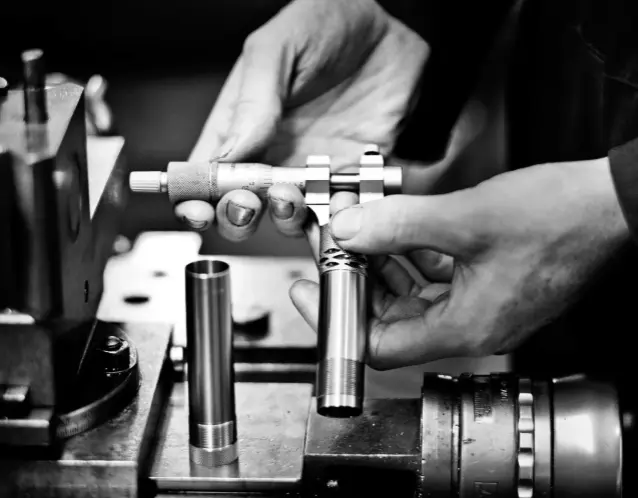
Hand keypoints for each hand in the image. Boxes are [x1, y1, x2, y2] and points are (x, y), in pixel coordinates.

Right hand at [175, 0, 428, 238]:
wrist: (385, 30)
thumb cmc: (325, 23)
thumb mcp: (277, 49)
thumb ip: (253, 101)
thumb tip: (227, 154)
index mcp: (241, 126)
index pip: (206, 173)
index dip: (194, 199)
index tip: (197, 210)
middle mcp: (272, 155)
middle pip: (240, 207)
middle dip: (237, 217)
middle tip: (247, 200)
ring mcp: (311, 170)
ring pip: (287, 218)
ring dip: (284, 219)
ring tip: (290, 194)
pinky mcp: (351, 176)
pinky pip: (339, 210)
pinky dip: (335, 218)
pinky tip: (334, 200)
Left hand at [290, 158, 628, 368]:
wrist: (612, 204)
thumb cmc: (562, 218)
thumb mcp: (465, 218)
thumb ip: (399, 225)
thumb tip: (349, 230)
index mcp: (466, 327)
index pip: (380, 345)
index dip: (337, 318)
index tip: (311, 289)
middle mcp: (471, 324)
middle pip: (391, 318)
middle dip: (357, 278)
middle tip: (332, 245)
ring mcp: (481, 305)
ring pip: (412, 295)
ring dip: (383, 262)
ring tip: (360, 229)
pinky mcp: (488, 283)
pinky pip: (435, 277)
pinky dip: (412, 254)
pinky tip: (400, 228)